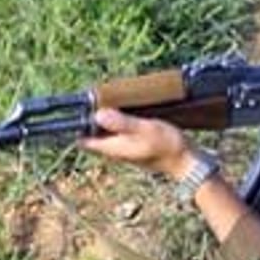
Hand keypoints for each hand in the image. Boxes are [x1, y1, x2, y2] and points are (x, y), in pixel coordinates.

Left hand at [78, 109, 195, 179]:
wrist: (187, 162)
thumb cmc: (167, 146)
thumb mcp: (144, 130)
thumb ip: (122, 123)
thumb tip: (97, 114)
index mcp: (113, 148)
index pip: (83, 139)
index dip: (75, 125)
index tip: (72, 109)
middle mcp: (115, 149)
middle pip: (93, 134)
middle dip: (89, 118)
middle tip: (91, 97)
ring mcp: (125, 148)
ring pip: (106, 132)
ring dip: (104, 117)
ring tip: (106, 99)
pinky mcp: (134, 144)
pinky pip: (118, 131)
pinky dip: (117, 120)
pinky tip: (124, 108)